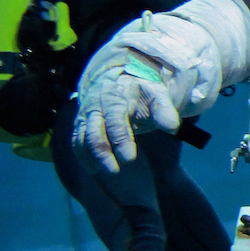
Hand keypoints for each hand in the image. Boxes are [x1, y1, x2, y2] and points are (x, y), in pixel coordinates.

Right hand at [73, 55, 180, 173]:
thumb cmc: (141, 91)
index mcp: (116, 94)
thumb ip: (164, 110)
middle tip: (114, 171)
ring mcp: (86, 113)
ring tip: (106, 171)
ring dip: (92, 155)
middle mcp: (96, 103)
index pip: (115, 117)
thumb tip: (173, 127)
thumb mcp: (156, 94)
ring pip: (83, 136)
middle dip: (102, 151)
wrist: (119, 79)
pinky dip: (82, 155)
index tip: (129, 158)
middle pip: (95, 129)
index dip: (121, 138)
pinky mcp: (81, 123)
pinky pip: (77, 140)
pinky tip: (94, 168)